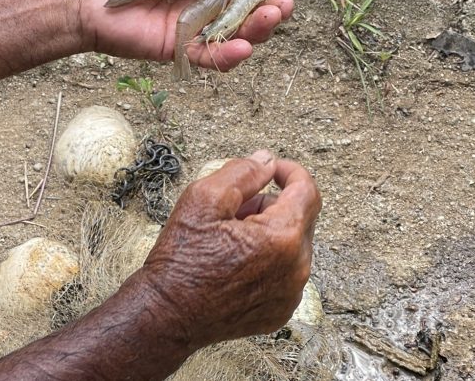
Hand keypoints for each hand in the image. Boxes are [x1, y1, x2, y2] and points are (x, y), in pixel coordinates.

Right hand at [138, 151, 319, 348]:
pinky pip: (284, 273)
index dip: (290, 171)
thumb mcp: (204, 199)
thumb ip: (242, 172)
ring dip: (267, 233)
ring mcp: (290, 294)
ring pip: (292, 245)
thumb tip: (267, 161)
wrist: (166, 314)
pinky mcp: (280, 311)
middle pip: (299, 217)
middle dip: (270, 204)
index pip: (308, 191)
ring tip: (227, 239)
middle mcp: (296, 269)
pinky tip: (233, 264)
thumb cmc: (182, 259)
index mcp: (283, 238)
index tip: (272, 170)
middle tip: (232, 210)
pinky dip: (266, 261)